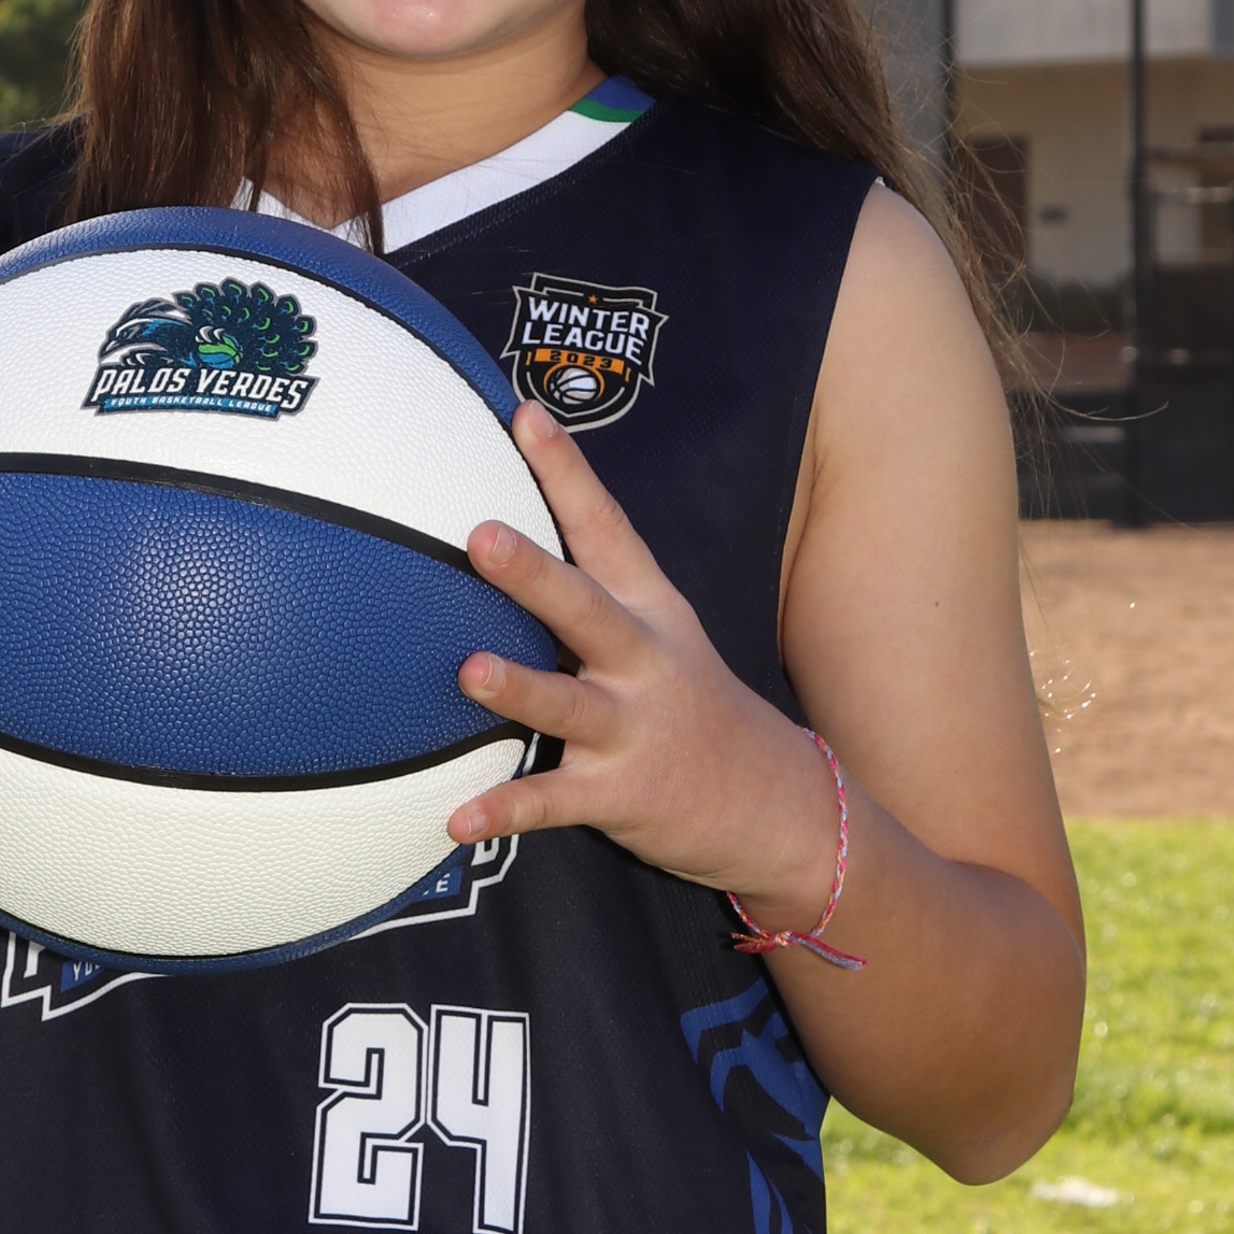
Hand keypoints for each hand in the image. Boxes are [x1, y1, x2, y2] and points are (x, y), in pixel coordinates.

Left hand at [447, 403, 836, 930]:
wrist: (778, 803)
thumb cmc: (690, 705)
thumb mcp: (660, 632)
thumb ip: (590, 587)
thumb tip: (501, 530)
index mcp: (648, 610)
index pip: (605, 527)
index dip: (566, 471)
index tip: (524, 415)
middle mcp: (642, 661)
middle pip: (585, 607)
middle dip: (534, 572)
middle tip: (480, 534)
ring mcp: (633, 729)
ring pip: (569, 703)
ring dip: (519, 687)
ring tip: (468, 671)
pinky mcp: (621, 794)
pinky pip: (554, 801)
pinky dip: (505, 809)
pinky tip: (455, 818)